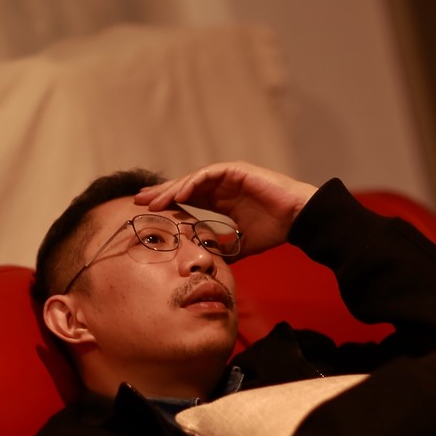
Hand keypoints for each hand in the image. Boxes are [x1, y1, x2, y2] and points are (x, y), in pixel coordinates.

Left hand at [134, 161, 317, 257]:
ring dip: (172, 189)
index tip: (148, 214)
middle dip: (161, 194)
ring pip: (192, 180)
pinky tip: (179, 194)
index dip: (168, 205)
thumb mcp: (242, 244)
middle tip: (137, 202)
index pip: (188, 200)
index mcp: (221, 200)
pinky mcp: (236, 170)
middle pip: (184, 187)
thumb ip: (224, 249)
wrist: (298, 218)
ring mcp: (228, 176)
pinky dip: (193, 183)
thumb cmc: (275, 229)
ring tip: (153, 201)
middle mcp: (221, 185)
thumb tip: (210, 265)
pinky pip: (209, 175)